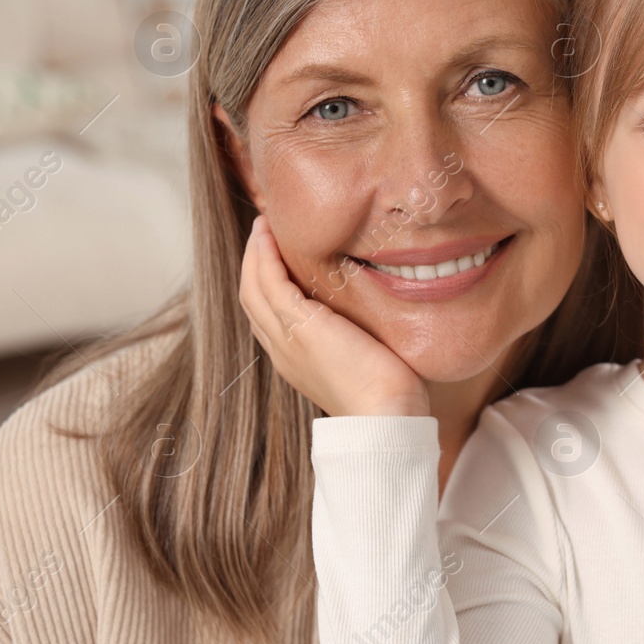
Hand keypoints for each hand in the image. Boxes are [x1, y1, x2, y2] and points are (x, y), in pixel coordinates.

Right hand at [239, 214, 429, 416]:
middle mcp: (283, 350)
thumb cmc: (391, 396)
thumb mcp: (366, 360)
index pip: (268, 315)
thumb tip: (374, 320)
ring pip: (255, 288)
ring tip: (264, 225)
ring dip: (256, 253)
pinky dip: (266, 257)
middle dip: (254, 262)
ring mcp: (288, 339)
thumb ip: (357, 339)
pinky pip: (271, 284)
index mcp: (295, 359)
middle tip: (263, 231)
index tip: (275, 255)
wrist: (386, 417)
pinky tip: (271, 237)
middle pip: (252, 298)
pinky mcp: (301, 327)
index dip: (266, 283)